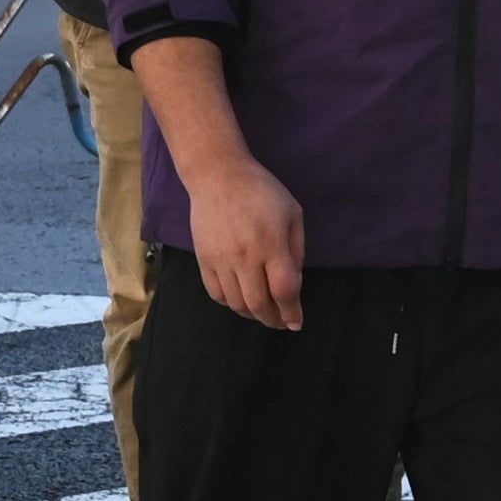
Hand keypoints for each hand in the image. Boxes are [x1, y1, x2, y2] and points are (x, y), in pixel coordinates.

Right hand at [185, 152, 306, 331]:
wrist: (218, 177)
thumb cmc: (263, 192)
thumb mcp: (293, 214)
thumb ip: (296, 250)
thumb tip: (295, 281)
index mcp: (271, 245)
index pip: (284, 290)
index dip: (292, 311)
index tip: (297, 323)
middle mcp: (245, 257)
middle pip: (258, 303)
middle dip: (273, 319)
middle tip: (281, 323)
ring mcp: (220, 260)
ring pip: (235, 303)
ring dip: (252, 315)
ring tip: (264, 315)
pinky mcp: (203, 260)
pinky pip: (215, 293)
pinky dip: (230, 304)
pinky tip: (241, 302)